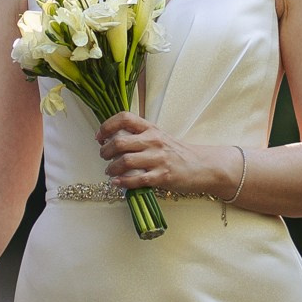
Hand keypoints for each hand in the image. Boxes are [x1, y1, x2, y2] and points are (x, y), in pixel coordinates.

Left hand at [95, 113, 238, 201]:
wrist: (201, 166)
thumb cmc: (176, 152)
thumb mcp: (158, 137)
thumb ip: (138, 136)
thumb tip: (112, 139)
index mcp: (151, 128)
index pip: (124, 118)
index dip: (107, 126)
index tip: (100, 136)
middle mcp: (153, 141)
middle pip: (119, 142)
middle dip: (105, 151)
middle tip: (103, 156)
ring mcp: (158, 158)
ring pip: (125, 161)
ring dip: (111, 168)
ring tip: (109, 171)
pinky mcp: (162, 176)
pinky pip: (136, 180)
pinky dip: (122, 182)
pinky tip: (117, 182)